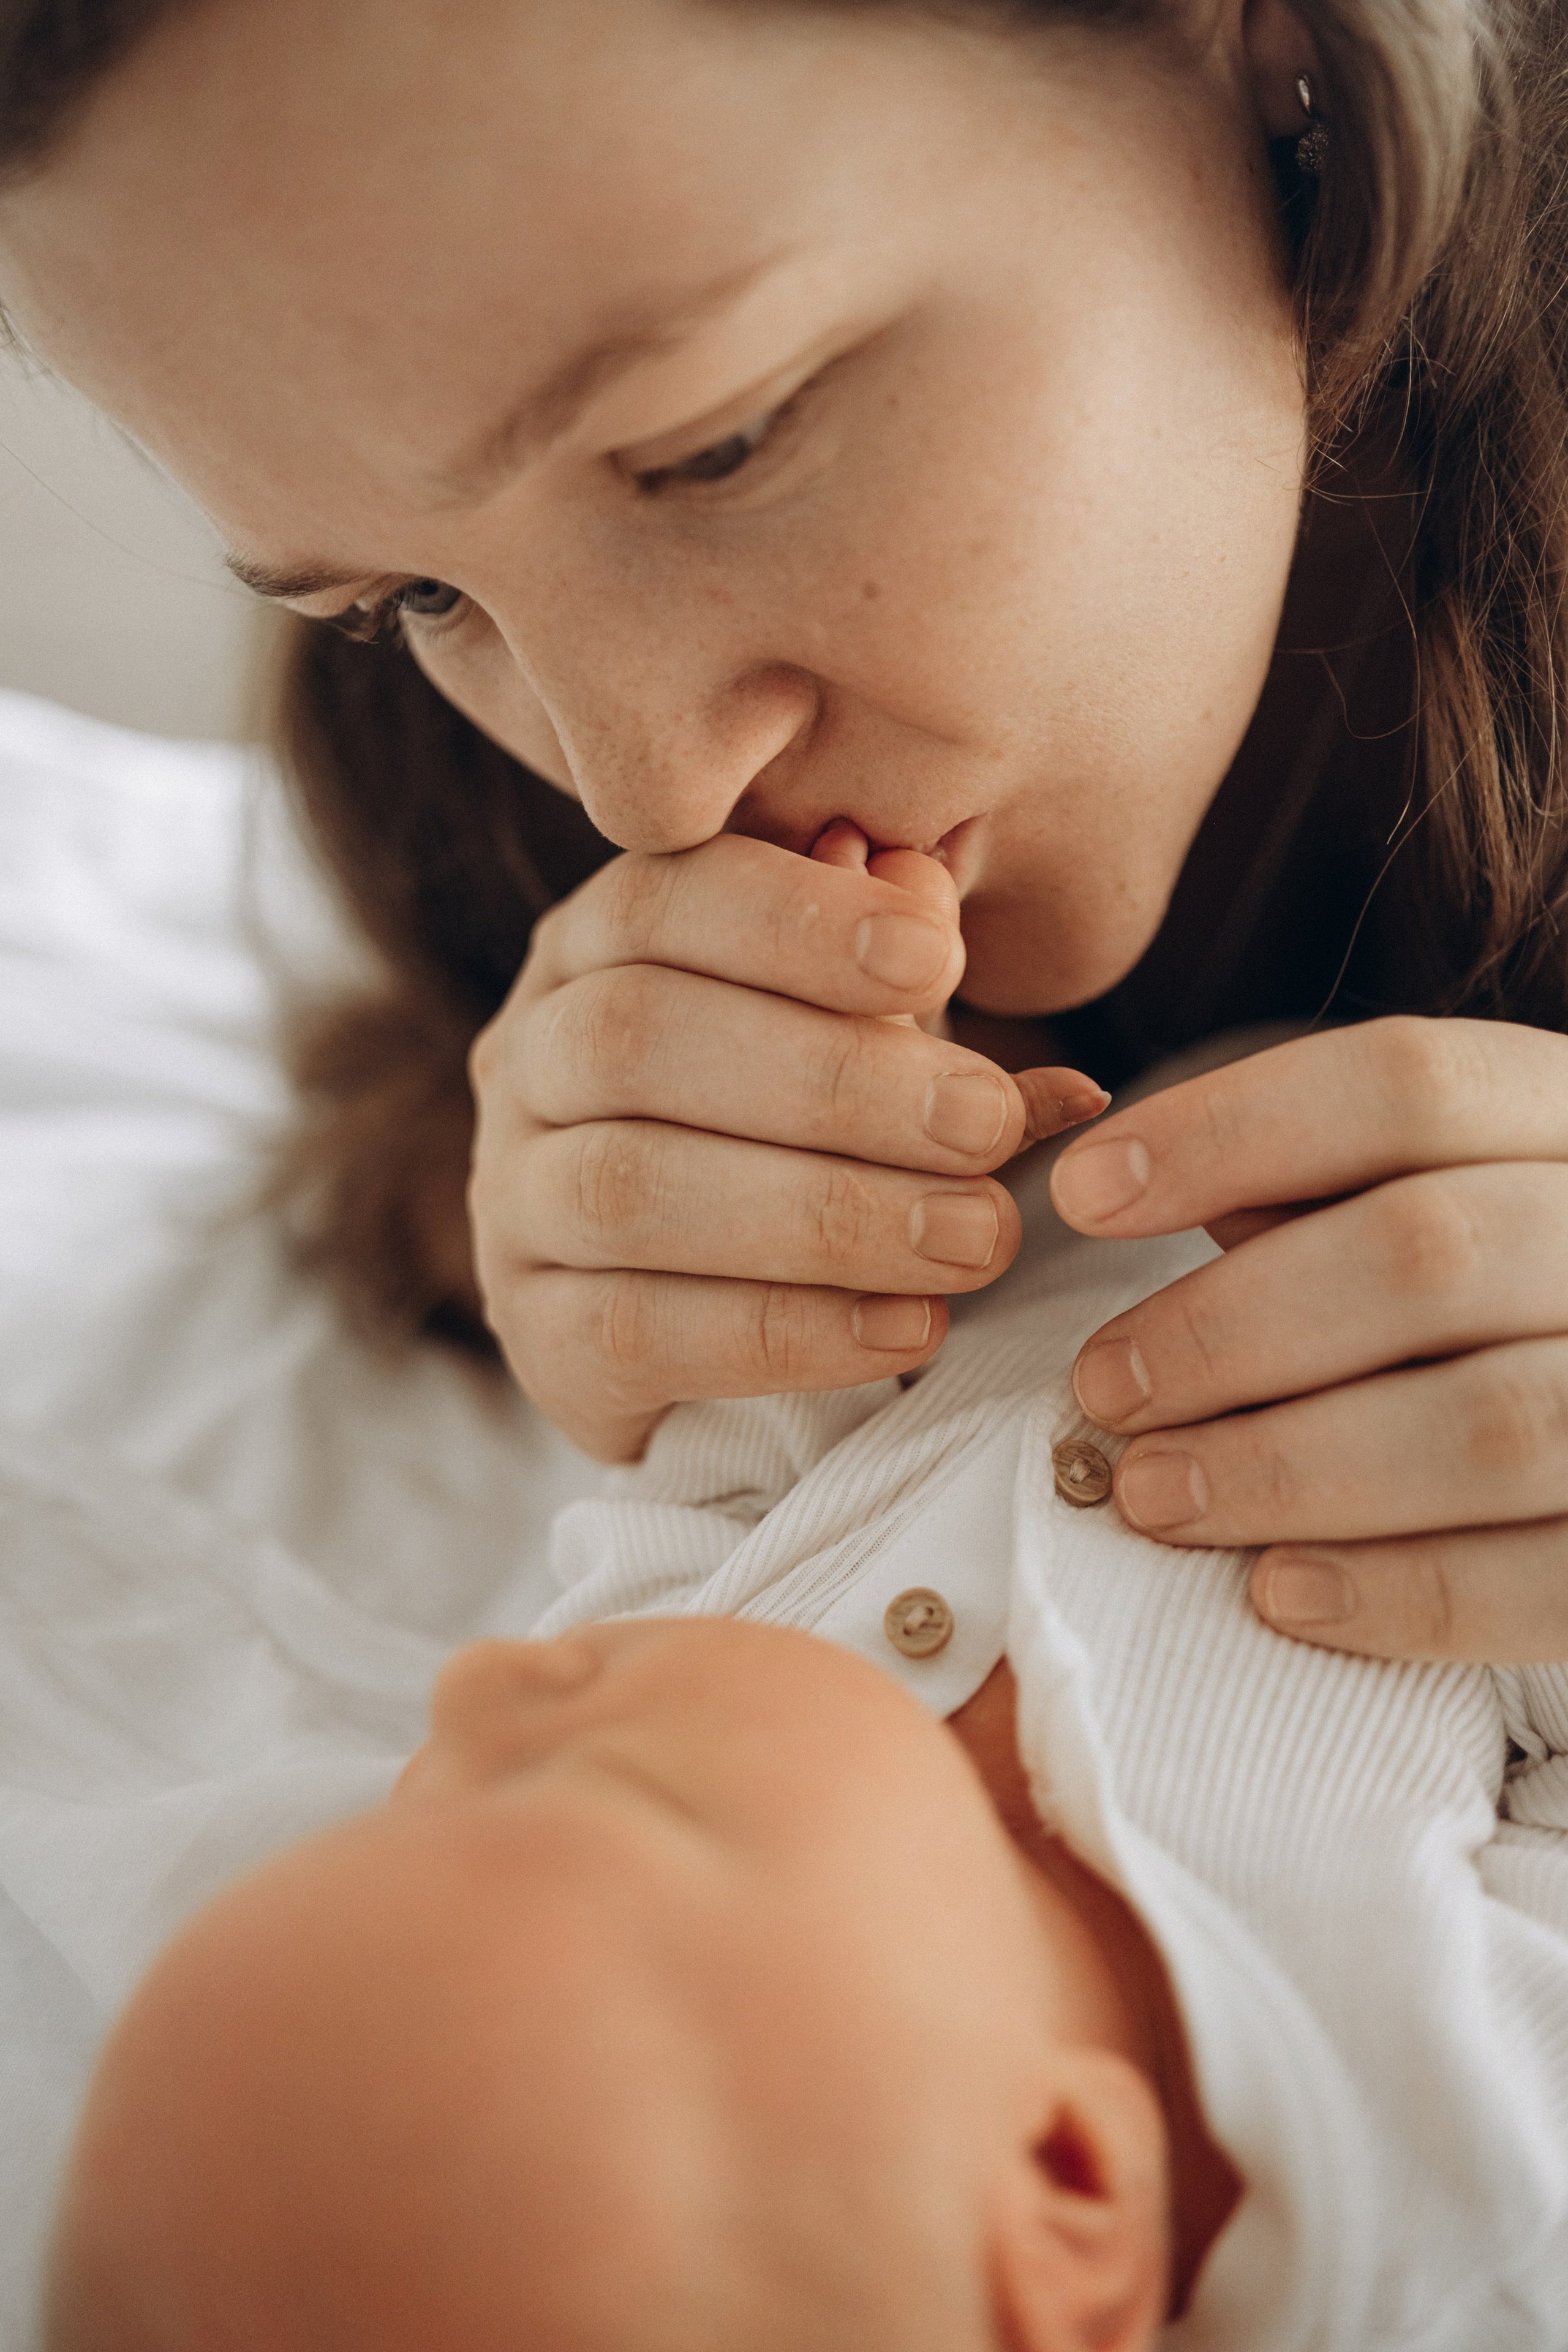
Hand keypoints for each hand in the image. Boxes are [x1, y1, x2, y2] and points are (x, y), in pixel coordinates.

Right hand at [469, 829, 1104, 1460]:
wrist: (720, 1334)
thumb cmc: (802, 1135)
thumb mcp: (860, 1034)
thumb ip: (897, 972)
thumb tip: (932, 890)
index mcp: (594, 949)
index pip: (663, 899)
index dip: (795, 920)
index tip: (936, 956)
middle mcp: (526, 1061)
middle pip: (635, 1038)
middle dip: (830, 1079)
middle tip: (982, 1124)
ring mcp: (511, 1204)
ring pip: (628, 1190)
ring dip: (823, 1213)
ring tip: (973, 1235)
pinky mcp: (534, 1336)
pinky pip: (635, 1331)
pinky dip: (787, 1331)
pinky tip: (909, 1327)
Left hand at [1050, 1017, 1567, 1662]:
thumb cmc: (1496, 1293)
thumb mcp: (1438, 1193)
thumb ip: (1320, 1190)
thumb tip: (1142, 1191)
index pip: (1405, 1082)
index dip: (1228, 1129)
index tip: (1081, 1191)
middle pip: (1426, 1253)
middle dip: (1230, 1328)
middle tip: (1100, 1389)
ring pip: (1485, 1423)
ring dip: (1287, 1467)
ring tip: (1150, 1496)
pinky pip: (1548, 1580)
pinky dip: (1403, 1593)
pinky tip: (1276, 1595)